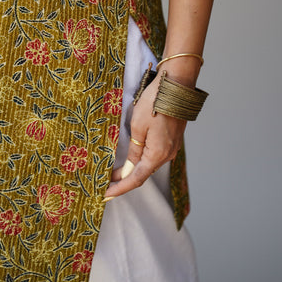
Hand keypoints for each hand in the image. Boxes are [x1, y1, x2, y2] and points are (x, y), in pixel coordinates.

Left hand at [103, 73, 186, 198]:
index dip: (119, 188)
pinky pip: (154, 155)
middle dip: (123, 180)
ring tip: (114, 172)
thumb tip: (129, 168)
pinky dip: (141, 160)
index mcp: (157, 155)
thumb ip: (134, 150)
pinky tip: (131, 158)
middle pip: (142, 173)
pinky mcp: (172, 139)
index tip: (105, 195)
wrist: (176, 85)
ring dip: (132, 169)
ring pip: (148, 164)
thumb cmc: (155, 103)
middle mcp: (167, 155)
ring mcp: (171, 148)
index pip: (135, 179)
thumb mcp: (138, 126)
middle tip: (104, 182)